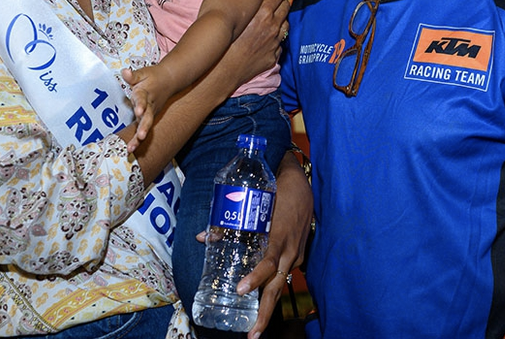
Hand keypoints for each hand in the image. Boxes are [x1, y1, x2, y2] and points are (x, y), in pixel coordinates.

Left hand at [118, 65, 163, 150]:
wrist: (169, 80)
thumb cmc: (153, 76)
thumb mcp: (144, 72)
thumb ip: (133, 75)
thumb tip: (124, 72)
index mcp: (146, 93)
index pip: (142, 99)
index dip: (140, 105)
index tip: (139, 110)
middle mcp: (149, 105)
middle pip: (147, 118)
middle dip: (144, 127)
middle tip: (141, 136)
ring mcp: (150, 113)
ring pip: (145, 126)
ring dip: (139, 138)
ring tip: (131, 148)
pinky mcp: (148, 118)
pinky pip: (143, 129)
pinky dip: (137, 140)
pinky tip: (130, 149)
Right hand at [212, 0, 289, 92]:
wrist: (222, 71)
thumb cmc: (219, 42)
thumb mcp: (221, 15)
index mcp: (262, 13)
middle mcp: (272, 26)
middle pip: (285, 8)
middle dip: (282, 3)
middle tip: (276, 2)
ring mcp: (274, 42)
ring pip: (286, 25)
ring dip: (281, 20)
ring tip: (273, 19)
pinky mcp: (273, 56)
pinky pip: (280, 43)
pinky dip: (276, 39)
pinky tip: (267, 38)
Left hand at [238, 152, 312, 338]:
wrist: (301, 181)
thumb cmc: (276, 190)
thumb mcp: (253, 202)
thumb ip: (229, 222)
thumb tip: (203, 237)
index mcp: (279, 236)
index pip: (268, 263)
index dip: (255, 278)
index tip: (240, 290)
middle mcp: (290, 250)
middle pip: (276, 287)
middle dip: (264, 313)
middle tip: (252, 334)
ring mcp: (296, 253)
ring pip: (280, 285)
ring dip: (268, 308)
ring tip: (255, 330)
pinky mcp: (298, 253)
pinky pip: (284, 274)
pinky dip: (272, 288)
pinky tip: (262, 302)